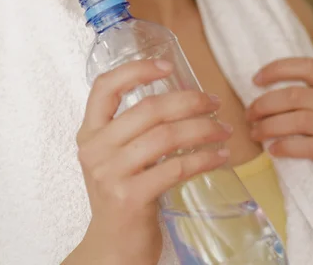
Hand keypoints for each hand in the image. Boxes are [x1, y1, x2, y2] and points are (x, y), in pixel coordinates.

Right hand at [76, 59, 230, 264]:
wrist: (112, 247)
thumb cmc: (121, 193)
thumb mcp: (115, 156)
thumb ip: (132, 128)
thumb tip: (182, 97)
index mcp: (89, 132)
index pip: (105, 86)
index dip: (136, 70)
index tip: (167, 66)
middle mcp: (95, 149)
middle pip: (148, 110)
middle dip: (189, 101)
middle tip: (214, 102)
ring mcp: (110, 174)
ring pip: (166, 137)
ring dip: (202, 129)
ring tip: (223, 129)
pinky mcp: (130, 198)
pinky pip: (175, 168)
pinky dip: (203, 158)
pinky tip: (219, 156)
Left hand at [246, 57, 312, 185]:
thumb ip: (310, 97)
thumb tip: (265, 87)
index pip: (310, 67)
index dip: (279, 69)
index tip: (256, 80)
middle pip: (298, 95)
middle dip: (266, 104)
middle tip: (249, 115)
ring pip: (302, 120)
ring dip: (271, 126)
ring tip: (256, 133)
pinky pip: (312, 147)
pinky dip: (288, 147)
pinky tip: (274, 150)